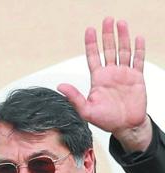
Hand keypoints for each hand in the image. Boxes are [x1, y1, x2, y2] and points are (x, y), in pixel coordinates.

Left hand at [58, 17, 151, 151]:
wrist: (125, 127)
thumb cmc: (105, 120)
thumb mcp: (86, 110)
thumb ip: (74, 97)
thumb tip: (60, 86)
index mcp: (98, 79)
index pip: (93, 57)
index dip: (91, 43)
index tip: (90, 30)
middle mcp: (111, 74)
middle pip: (109, 49)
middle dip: (108, 35)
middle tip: (107, 19)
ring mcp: (124, 74)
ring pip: (124, 51)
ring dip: (123, 37)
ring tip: (121, 23)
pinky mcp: (137, 78)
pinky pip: (138, 60)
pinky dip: (138, 49)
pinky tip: (138, 38)